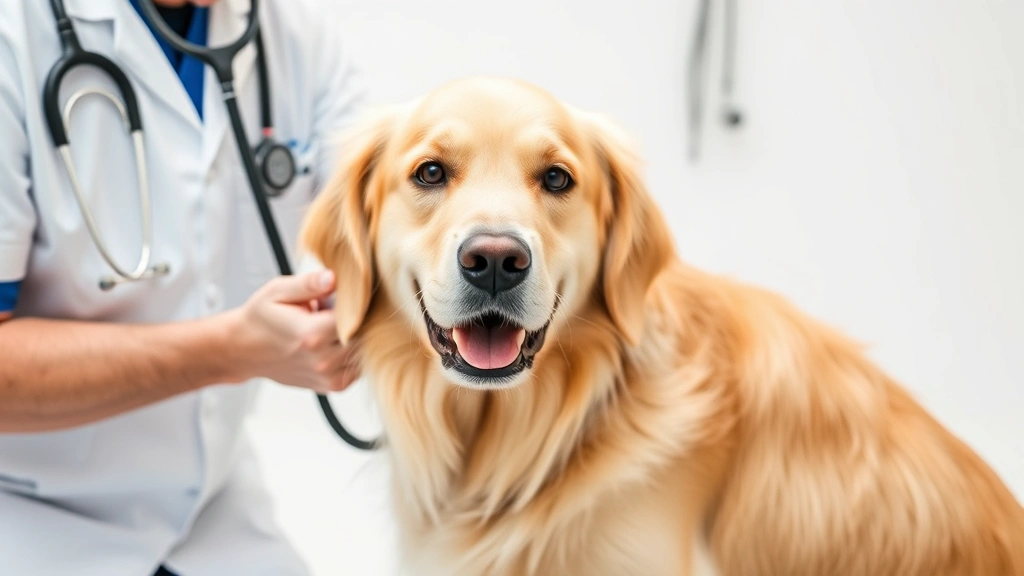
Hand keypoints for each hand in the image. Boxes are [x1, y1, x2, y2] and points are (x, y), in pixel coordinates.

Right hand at [224, 270, 360, 392]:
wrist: (245, 351)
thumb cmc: (261, 318)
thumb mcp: (278, 291)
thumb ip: (308, 284)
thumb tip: (334, 278)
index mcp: (312, 333)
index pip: (357, 316)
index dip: (358, 303)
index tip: (348, 295)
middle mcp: (323, 360)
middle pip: (364, 335)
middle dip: (358, 320)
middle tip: (335, 310)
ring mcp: (329, 376)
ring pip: (364, 353)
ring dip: (355, 338)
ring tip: (330, 327)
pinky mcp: (333, 386)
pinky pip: (358, 368)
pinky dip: (352, 353)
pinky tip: (333, 342)